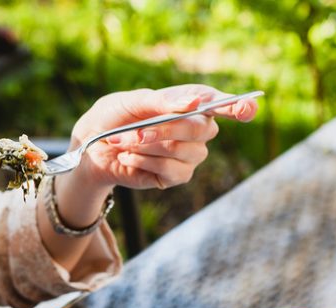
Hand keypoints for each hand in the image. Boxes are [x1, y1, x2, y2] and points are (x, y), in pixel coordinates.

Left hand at [66, 85, 257, 190]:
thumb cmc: (112, 117)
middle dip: (169, 129)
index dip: (239, 106)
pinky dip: (145, 163)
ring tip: (124, 143)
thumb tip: (193, 103)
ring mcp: (188, 154)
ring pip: (185, 151)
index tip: (245, 109)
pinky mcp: (175, 176)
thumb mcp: (129, 102)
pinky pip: (172, 171)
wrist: (90, 146)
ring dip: (150, 146)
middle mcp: (195, 128)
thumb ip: (160, 102)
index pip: (222, 103)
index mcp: (189, 102)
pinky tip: (129, 158)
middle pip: (203, 128)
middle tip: (138, 131)